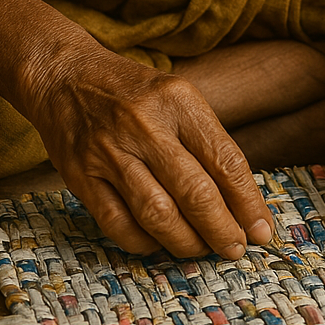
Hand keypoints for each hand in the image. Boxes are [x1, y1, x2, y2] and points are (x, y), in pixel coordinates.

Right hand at [25, 43, 273, 259]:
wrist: (63, 75)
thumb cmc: (132, 92)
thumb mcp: (176, 97)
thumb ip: (206, 142)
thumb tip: (241, 204)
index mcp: (177, 99)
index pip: (224, 159)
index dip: (248, 202)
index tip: (262, 230)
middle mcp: (144, 123)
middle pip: (194, 192)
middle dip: (222, 230)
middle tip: (234, 248)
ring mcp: (109, 151)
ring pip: (158, 214)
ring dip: (186, 242)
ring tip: (201, 249)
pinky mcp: (81, 175)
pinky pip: (118, 224)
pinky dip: (144, 243)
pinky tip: (158, 242)